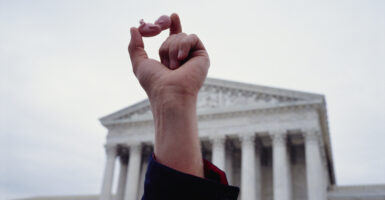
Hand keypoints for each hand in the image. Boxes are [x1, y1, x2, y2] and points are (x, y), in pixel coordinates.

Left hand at [128, 13, 207, 176]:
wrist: (169, 94)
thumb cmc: (155, 83)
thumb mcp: (139, 63)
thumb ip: (135, 46)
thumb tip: (134, 28)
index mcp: (171, 59)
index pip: (173, 38)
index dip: (173, 26)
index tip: (172, 16)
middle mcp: (184, 57)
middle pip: (174, 35)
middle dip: (166, 47)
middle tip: (167, 66)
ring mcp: (193, 57)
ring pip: (182, 35)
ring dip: (173, 49)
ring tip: (175, 67)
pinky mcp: (202, 56)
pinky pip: (192, 37)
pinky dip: (184, 45)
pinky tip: (182, 59)